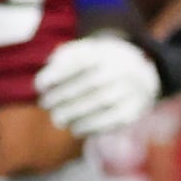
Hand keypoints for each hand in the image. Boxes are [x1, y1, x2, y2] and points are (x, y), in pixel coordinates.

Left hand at [35, 36, 161, 140]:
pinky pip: (111, 121)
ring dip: (73, 114)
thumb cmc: (100, 64)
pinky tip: (76, 129)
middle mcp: (122, 70)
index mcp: (109, 52)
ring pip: (100, 103)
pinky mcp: (133, 112)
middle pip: (89, 84)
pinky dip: (89, 127)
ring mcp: (130, 91)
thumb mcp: (85, 51)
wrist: (141, 76)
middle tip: (45, 104)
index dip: (56, 74)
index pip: (79, 61)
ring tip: (57, 119)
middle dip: (62, 96)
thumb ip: (64, 56)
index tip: (38, 85)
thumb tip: (48, 71)